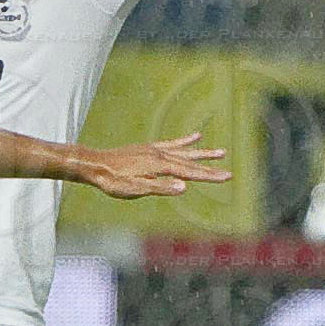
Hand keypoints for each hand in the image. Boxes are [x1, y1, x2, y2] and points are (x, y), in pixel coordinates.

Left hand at [83, 132, 230, 199]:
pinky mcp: (148, 148)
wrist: (94, 165)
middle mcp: (160, 155)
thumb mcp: (136, 189)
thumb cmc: (113, 181)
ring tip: (221, 152)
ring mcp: (155, 150)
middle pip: (190, 163)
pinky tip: (196, 136)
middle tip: (229, 172)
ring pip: (184, 152)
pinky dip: (185, 141)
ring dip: (202, 153)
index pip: (190, 172)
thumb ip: (161, 188)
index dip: (209, 176)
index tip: (227, 177)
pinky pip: (171, 144)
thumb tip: (185, 187)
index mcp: (159, 166)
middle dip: (210, 168)